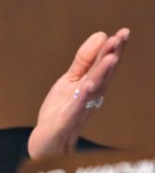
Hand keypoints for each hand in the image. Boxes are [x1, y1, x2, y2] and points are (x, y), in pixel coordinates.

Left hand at [27, 28, 128, 157]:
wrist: (49, 141)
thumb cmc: (62, 109)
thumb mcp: (71, 80)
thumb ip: (84, 60)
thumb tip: (101, 35)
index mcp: (92, 84)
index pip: (105, 63)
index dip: (114, 48)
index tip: (124, 32)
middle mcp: (91, 95)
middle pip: (103, 73)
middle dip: (113, 55)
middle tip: (121, 37)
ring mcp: (81, 107)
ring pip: (94, 89)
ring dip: (103, 73)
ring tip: (111, 56)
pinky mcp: (68, 119)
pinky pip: (77, 107)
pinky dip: (83, 97)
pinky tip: (87, 86)